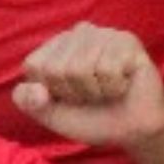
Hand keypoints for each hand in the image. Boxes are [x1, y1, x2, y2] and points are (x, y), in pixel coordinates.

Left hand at [6, 24, 163, 149]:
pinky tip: (123, 84)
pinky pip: (107, 69)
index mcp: (55, 46)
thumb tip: (36, 89)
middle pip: (57, 68)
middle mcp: (77, 34)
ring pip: (81, 68)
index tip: (70, 97)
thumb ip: (29, 103)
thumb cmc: (93, 118)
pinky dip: (114, 87)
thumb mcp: (51, 115)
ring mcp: (103, 34)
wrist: (133, 130)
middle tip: (93, 95)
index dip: (51, 92)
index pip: (34, 66)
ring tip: (108, 90)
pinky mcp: (126, 40)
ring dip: (95, 92)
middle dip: (75, 93)